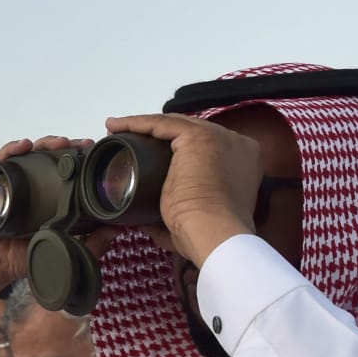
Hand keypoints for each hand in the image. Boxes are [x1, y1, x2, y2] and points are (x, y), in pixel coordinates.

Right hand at [0, 136, 118, 309]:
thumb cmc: (20, 259)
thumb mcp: (61, 251)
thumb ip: (90, 244)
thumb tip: (118, 229)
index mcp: (48, 197)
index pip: (65, 170)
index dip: (80, 159)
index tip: (95, 153)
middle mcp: (31, 184)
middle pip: (49, 156)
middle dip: (67, 146)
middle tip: (83, 143)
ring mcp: (11, 181)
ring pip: (30, 153)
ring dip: (45, 143)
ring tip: (59, 142)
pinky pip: (1, 160)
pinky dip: (12, 149)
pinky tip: (25, 145)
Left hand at [103, 114, 261, 265]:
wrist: (215, 234)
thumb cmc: (207, 234)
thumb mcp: (193, 220)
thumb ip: (172, 219)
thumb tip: (146, 223)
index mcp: (242, 162)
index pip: (203, 146)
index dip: (173, 148)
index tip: (148, 154)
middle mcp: (235, 143)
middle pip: (188, 131)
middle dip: (156, 134)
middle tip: (126, 139)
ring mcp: (218, 137)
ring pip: (173, 124)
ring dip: (142, 125)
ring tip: (115, 129)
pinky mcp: (198, 137)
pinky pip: (161, 123)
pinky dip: (136, 122)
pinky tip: (116, 126)